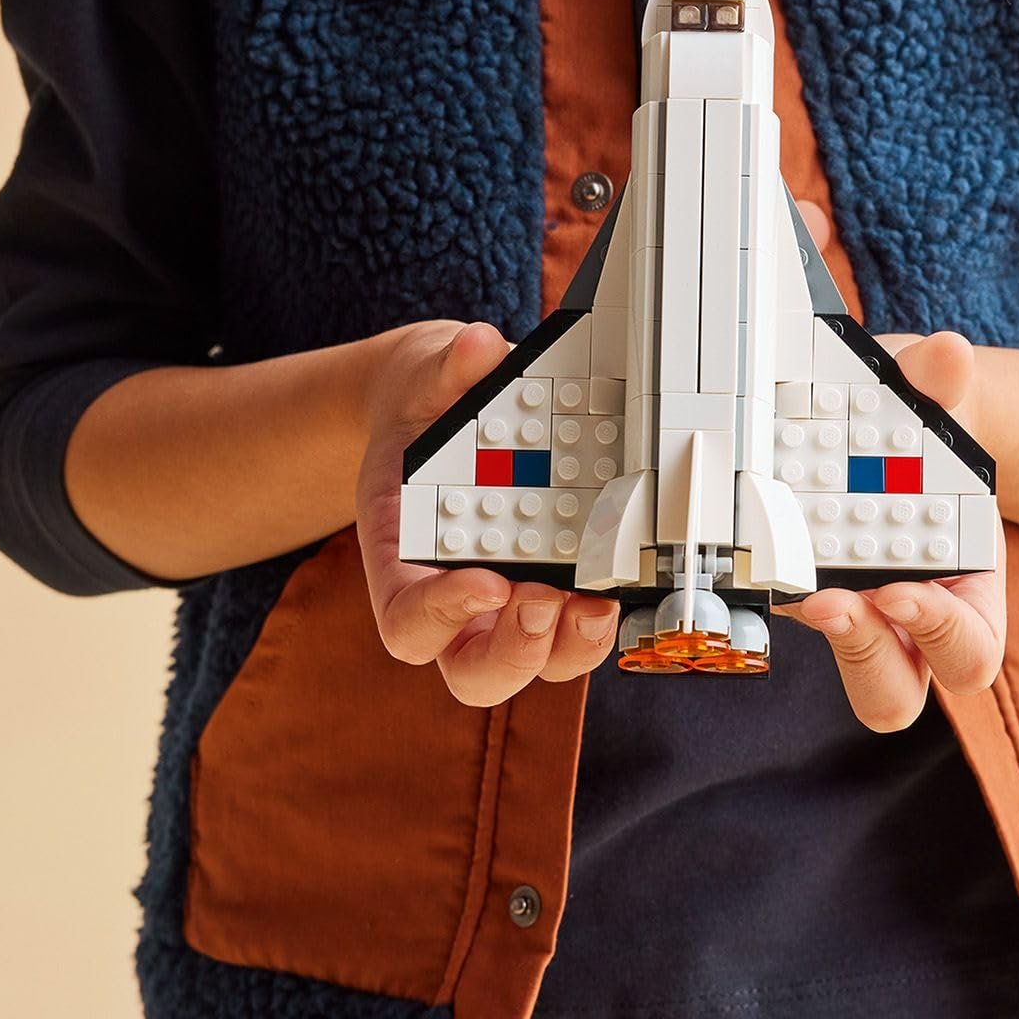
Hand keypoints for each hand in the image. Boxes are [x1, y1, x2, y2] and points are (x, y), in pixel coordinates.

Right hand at [355, 320, 619, 705]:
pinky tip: (621, 582)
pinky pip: (572, 629)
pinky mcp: (549, 589)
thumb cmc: (425, 406)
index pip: (404, 619)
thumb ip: (446, 366)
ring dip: (567, 646)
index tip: (485, 582)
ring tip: (597, 603)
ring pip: (532, 663)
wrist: (440, 410)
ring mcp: (502, 603)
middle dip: (514, 650)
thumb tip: (477, 348)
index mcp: (398, 555)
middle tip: (544, 601)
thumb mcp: (424, 374)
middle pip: (472, 670)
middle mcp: (449, 596)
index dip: (439, 618)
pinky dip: (597, 619)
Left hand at [775, 331, 1006, 731]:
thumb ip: (942, 383)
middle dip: (871, 657)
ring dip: (828, 641)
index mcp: (969, 584)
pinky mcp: (803, 589)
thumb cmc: (924, 421)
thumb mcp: (934, 398)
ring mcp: (858, 610)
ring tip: (797, 591)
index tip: (898, 589)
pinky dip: (773, 587)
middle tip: (832, 602)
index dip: (941, 633)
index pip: (971, 649)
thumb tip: (948, 356)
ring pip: (852, 672)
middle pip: (903, 691)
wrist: (886, 412)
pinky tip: (752, 543)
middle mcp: (914, 615)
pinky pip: (791, 610)